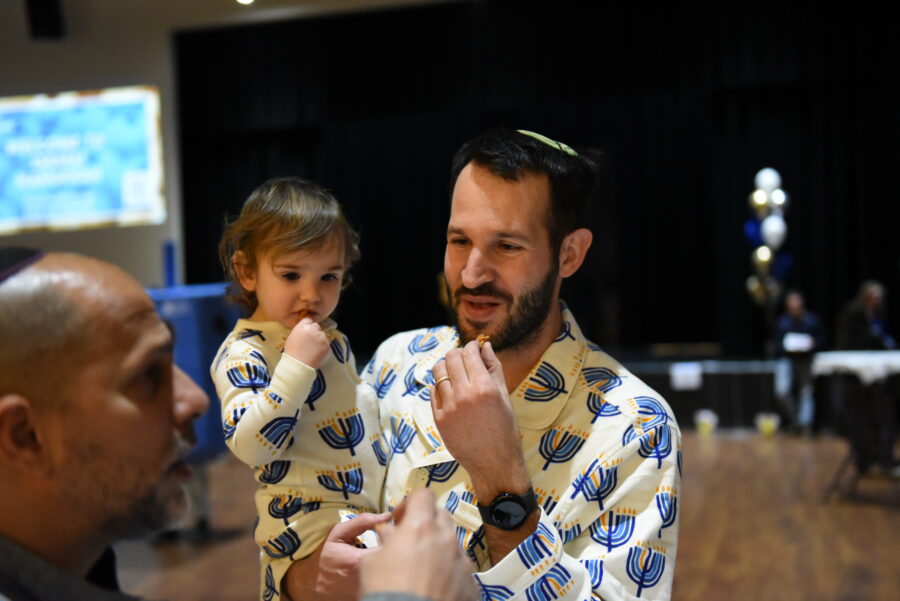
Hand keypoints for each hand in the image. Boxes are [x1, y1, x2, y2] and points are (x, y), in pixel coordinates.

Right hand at [282, 512, 390, 600]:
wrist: (312, 583)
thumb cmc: (325, 556)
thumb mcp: (339, 533)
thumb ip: (363, 522)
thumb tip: (386, 515)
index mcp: (359, 561)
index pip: (392, 547)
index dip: (397, 538)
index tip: (392, 533)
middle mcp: (365, 579)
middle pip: (395, 562)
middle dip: (397, 550)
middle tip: (390, 542)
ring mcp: (367, 590)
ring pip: (392, 573)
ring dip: (393, 562)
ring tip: (383, 555)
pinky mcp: (368, 596)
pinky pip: (385, 582)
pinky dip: (387, 574)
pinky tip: (380, 568)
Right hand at [284, 317, 329, 367]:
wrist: (298, 365)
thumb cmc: (292, 353)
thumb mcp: (292, 337)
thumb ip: (299, 330)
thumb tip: (304, 328)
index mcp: (302, 326)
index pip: (308, 320)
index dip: (308, 325)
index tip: (307, 331)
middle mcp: (312, 329)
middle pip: (316, 326)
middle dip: (314, 331)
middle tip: (310, 341)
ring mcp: (321, 337)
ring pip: (322, 335)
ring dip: (319, 339)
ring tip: (312, 349)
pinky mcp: (327, 345)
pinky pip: (326, 343)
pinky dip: (323, 347)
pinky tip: (316, 353)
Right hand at [360, 490, 476, 600]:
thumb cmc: (384, 591)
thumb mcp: (371, 563)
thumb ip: (385, 541)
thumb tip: (391, 535)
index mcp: (421, 526)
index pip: (424, 495)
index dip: (411, 504)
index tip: (400, 520)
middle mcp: (446, 539)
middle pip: (441, 516)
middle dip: (427, 523)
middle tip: (412, 542)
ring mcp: (463, 562)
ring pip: (453, 544)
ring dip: (440, 549)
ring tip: (425, 570)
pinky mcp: (472, 585)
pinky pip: (462, 570)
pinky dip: (450, 574)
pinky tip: (437, 589)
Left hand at [431, 341, 529, 498]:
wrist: (494, 462)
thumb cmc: (504, 428)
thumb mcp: (504, 396)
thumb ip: (494, 368)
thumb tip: (485, 346)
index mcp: (484, 387)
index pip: (469, 353)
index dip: (472, 346)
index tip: (474, 348)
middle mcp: (464, 395)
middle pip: (451, 358)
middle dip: (458, 353)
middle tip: (465, 359)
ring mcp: (449, 407)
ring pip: (438, 372)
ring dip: (447, 367)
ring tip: (456, 373)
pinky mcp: (439, 419)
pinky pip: (433, 391)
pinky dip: (441, 386)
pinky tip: (451, 391)